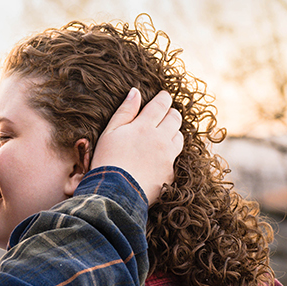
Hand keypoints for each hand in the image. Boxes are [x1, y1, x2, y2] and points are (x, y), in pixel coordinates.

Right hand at [91, 88, 183, 204]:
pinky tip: (157, 158)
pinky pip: (175, 158)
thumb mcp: (110, 132)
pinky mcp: (170, 173)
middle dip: (171, 113)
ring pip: (179, 137)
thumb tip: (136, 92)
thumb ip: (125, 111)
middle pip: (175, 118)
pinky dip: (169, 155)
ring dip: (173, 133)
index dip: (164, 98)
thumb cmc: (107, 161)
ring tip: (162, 136)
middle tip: (163, 115)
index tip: (163, 96)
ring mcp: (167, 157)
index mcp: (144, 126)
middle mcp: (160, 139)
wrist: (114, 194)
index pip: (161, 104)